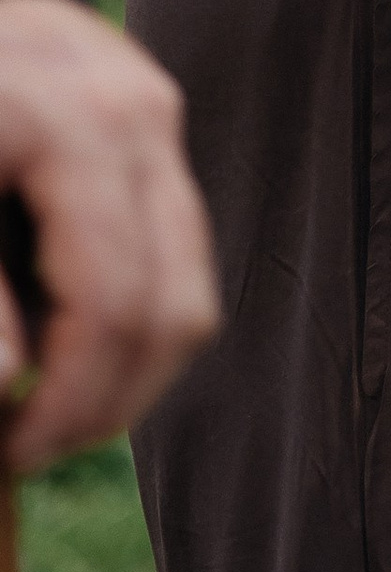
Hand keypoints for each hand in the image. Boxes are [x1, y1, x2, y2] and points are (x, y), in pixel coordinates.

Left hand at [0, 0, 219, 468]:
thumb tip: (9, 386)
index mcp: (74, 129)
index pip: (112, 308)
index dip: (66, 407)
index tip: (8, 455)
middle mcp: (138, 117)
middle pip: (172, 308)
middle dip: (107, 406)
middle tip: (31, 448)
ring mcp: (158, 116)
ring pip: (191, 288)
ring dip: (133, 375)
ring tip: (54, 409)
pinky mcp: (157, 124)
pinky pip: (180, 251)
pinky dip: (138, 319)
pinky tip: (70, 344)